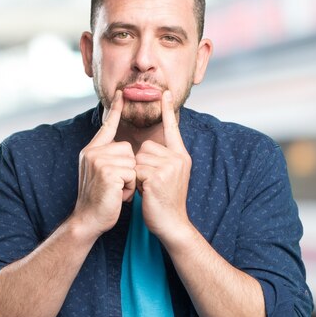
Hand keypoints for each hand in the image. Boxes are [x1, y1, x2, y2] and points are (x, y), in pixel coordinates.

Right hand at [72, 90, 135, 237]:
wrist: (88, 220)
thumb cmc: (100, 200)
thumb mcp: (102, 175)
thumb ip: (109, 159)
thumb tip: (125, 150)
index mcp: (91, 151)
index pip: (106, 126)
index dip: (115, 110)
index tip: (121, 93)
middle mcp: (92, 152)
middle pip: (128, 149)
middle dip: (129, 171)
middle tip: (115, 186)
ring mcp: (98, 161)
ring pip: (131, 162)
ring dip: (129, 181)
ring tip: (116, 192)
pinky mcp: (107, 172)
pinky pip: (131, 174)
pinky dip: (128, 188)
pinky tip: (117, 196)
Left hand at [135, 91, 192, 243]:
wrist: (172, 224)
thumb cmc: (164, 201)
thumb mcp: (169, 176)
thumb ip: (162, 159)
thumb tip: (144, 148)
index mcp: (181, 156)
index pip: (173, 128)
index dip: (168, 111)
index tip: (165, 92)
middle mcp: (178, 158)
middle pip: (145, 146)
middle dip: (141, 164)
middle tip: (150, 182)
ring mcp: (169, 167)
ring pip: (138, 158)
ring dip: (137, 173)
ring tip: (148, 188)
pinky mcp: (156, 177)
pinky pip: (135, 169)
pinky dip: (134, 181)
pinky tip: (145, 192)